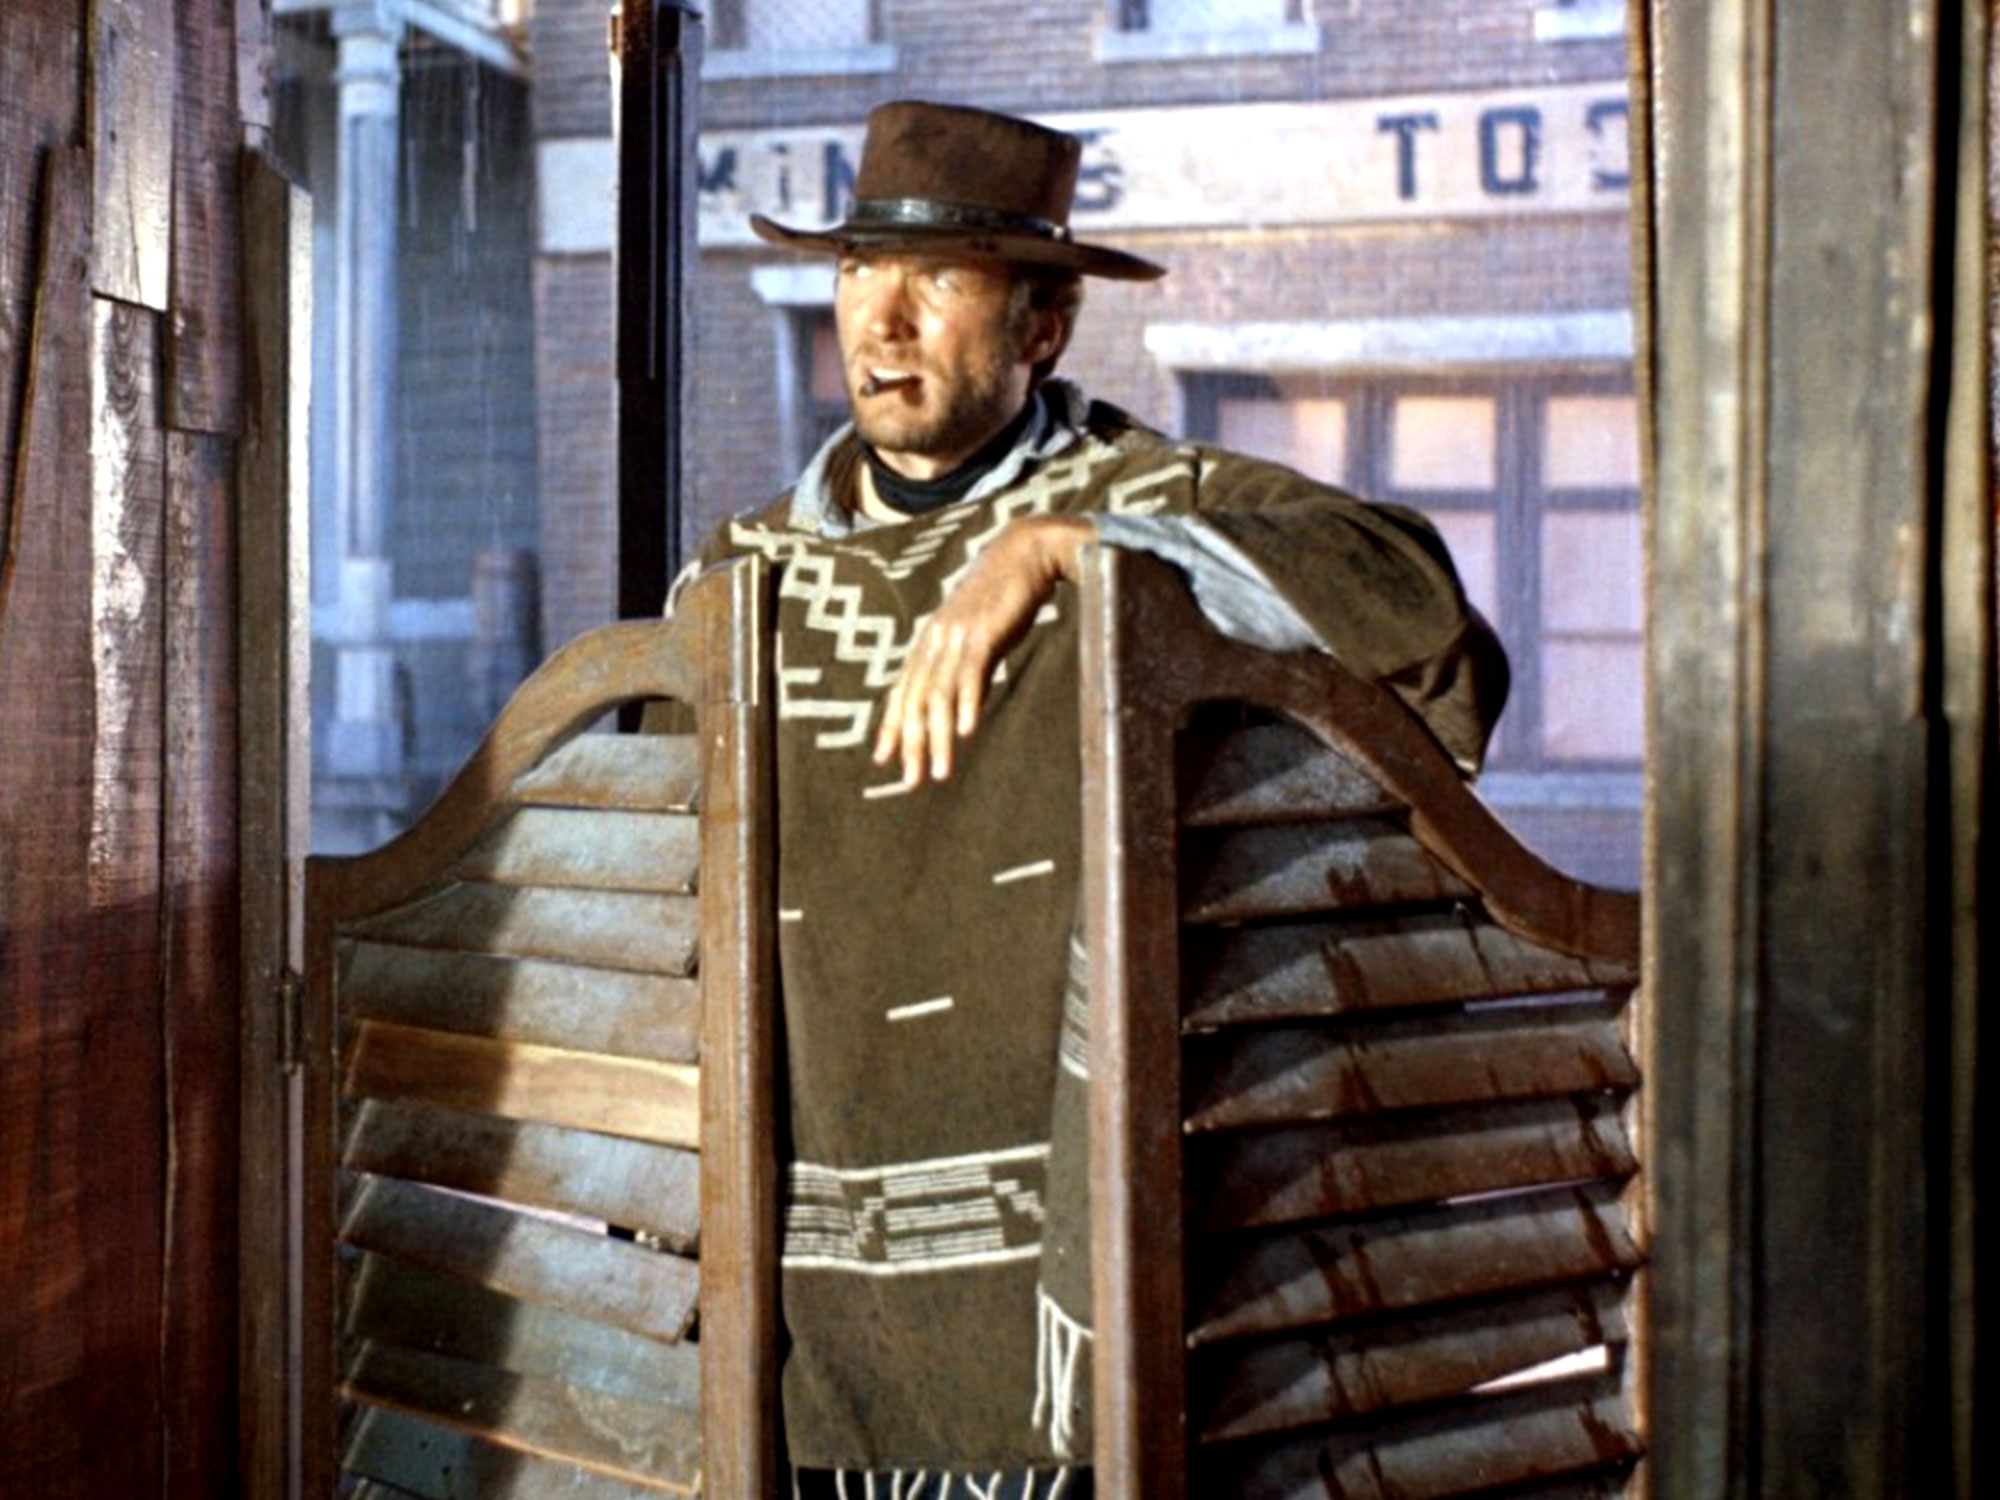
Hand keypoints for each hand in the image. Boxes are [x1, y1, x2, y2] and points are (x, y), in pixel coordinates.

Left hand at [872, 515, 1091, 786]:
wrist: (1026, 551)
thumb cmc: (1006, 595)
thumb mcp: (980, 637)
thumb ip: (967, 670)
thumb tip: (963, 708)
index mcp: (931, 641)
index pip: (903, 691)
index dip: (892, 726)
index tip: (884, 759)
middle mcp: (936, 639)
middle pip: (916, 700)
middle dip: (911, 744)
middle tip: (909, 782)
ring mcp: (958, 635)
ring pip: (940, 694)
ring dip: (937, 737)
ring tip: (938, 772)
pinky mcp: (984, 630)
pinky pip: (971, 673)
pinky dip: (967, 703)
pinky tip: (966, 731)